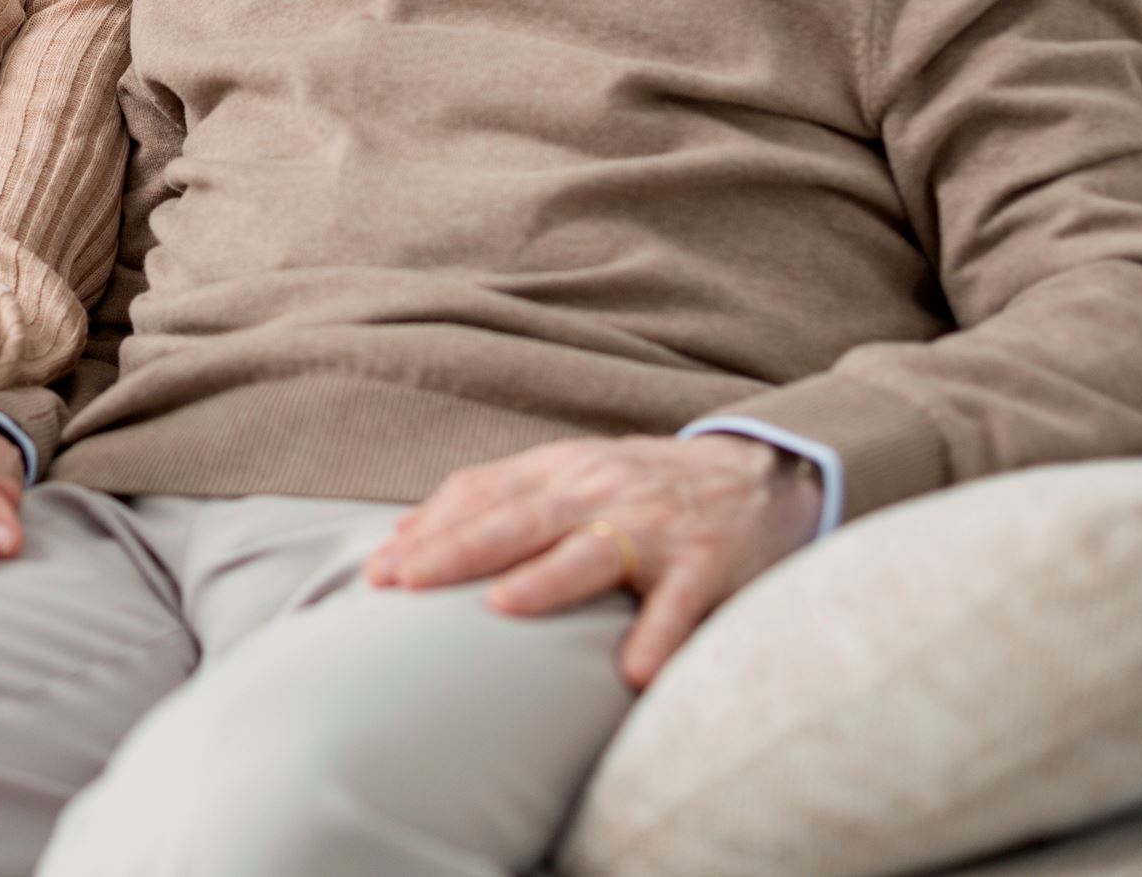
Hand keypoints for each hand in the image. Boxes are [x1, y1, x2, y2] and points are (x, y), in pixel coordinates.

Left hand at [362, 434, 823, 688]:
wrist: (763, 473)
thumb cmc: (644, 487)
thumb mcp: (570, 477)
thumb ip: (497, 500)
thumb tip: (403, 537)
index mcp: (561, 472)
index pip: (483, 495)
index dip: (429, 530)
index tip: (378, 570)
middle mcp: (600, 492)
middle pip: (520, 520)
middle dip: (458, 550)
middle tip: (404, 583)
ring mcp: (655, 527)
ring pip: (592, 552)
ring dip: (546, 580)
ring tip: (501, 608)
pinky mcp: (707, 565)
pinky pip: (682, 604)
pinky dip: (659, 634)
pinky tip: (634, 670)